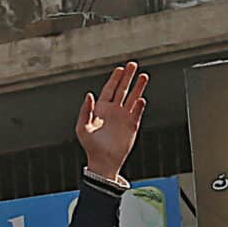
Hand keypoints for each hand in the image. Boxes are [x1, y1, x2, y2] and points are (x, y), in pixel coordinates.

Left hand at [75, 62, 148, 178]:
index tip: (120, 69)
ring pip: (132, 98)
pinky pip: (136, 113)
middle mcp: (114, 111)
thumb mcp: (83, 128)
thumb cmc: (91, 146)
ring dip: (138, 88)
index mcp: (101, 109)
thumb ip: (86, 111)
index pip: (109, 89)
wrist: (103, 162)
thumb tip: (89, 95)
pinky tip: (141, 99)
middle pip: (123, 90)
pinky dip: (139, 106)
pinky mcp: (131, 126)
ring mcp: (124, 118)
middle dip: (128, 77)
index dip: (115, 79)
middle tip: (133, 65)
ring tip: (144, 76)